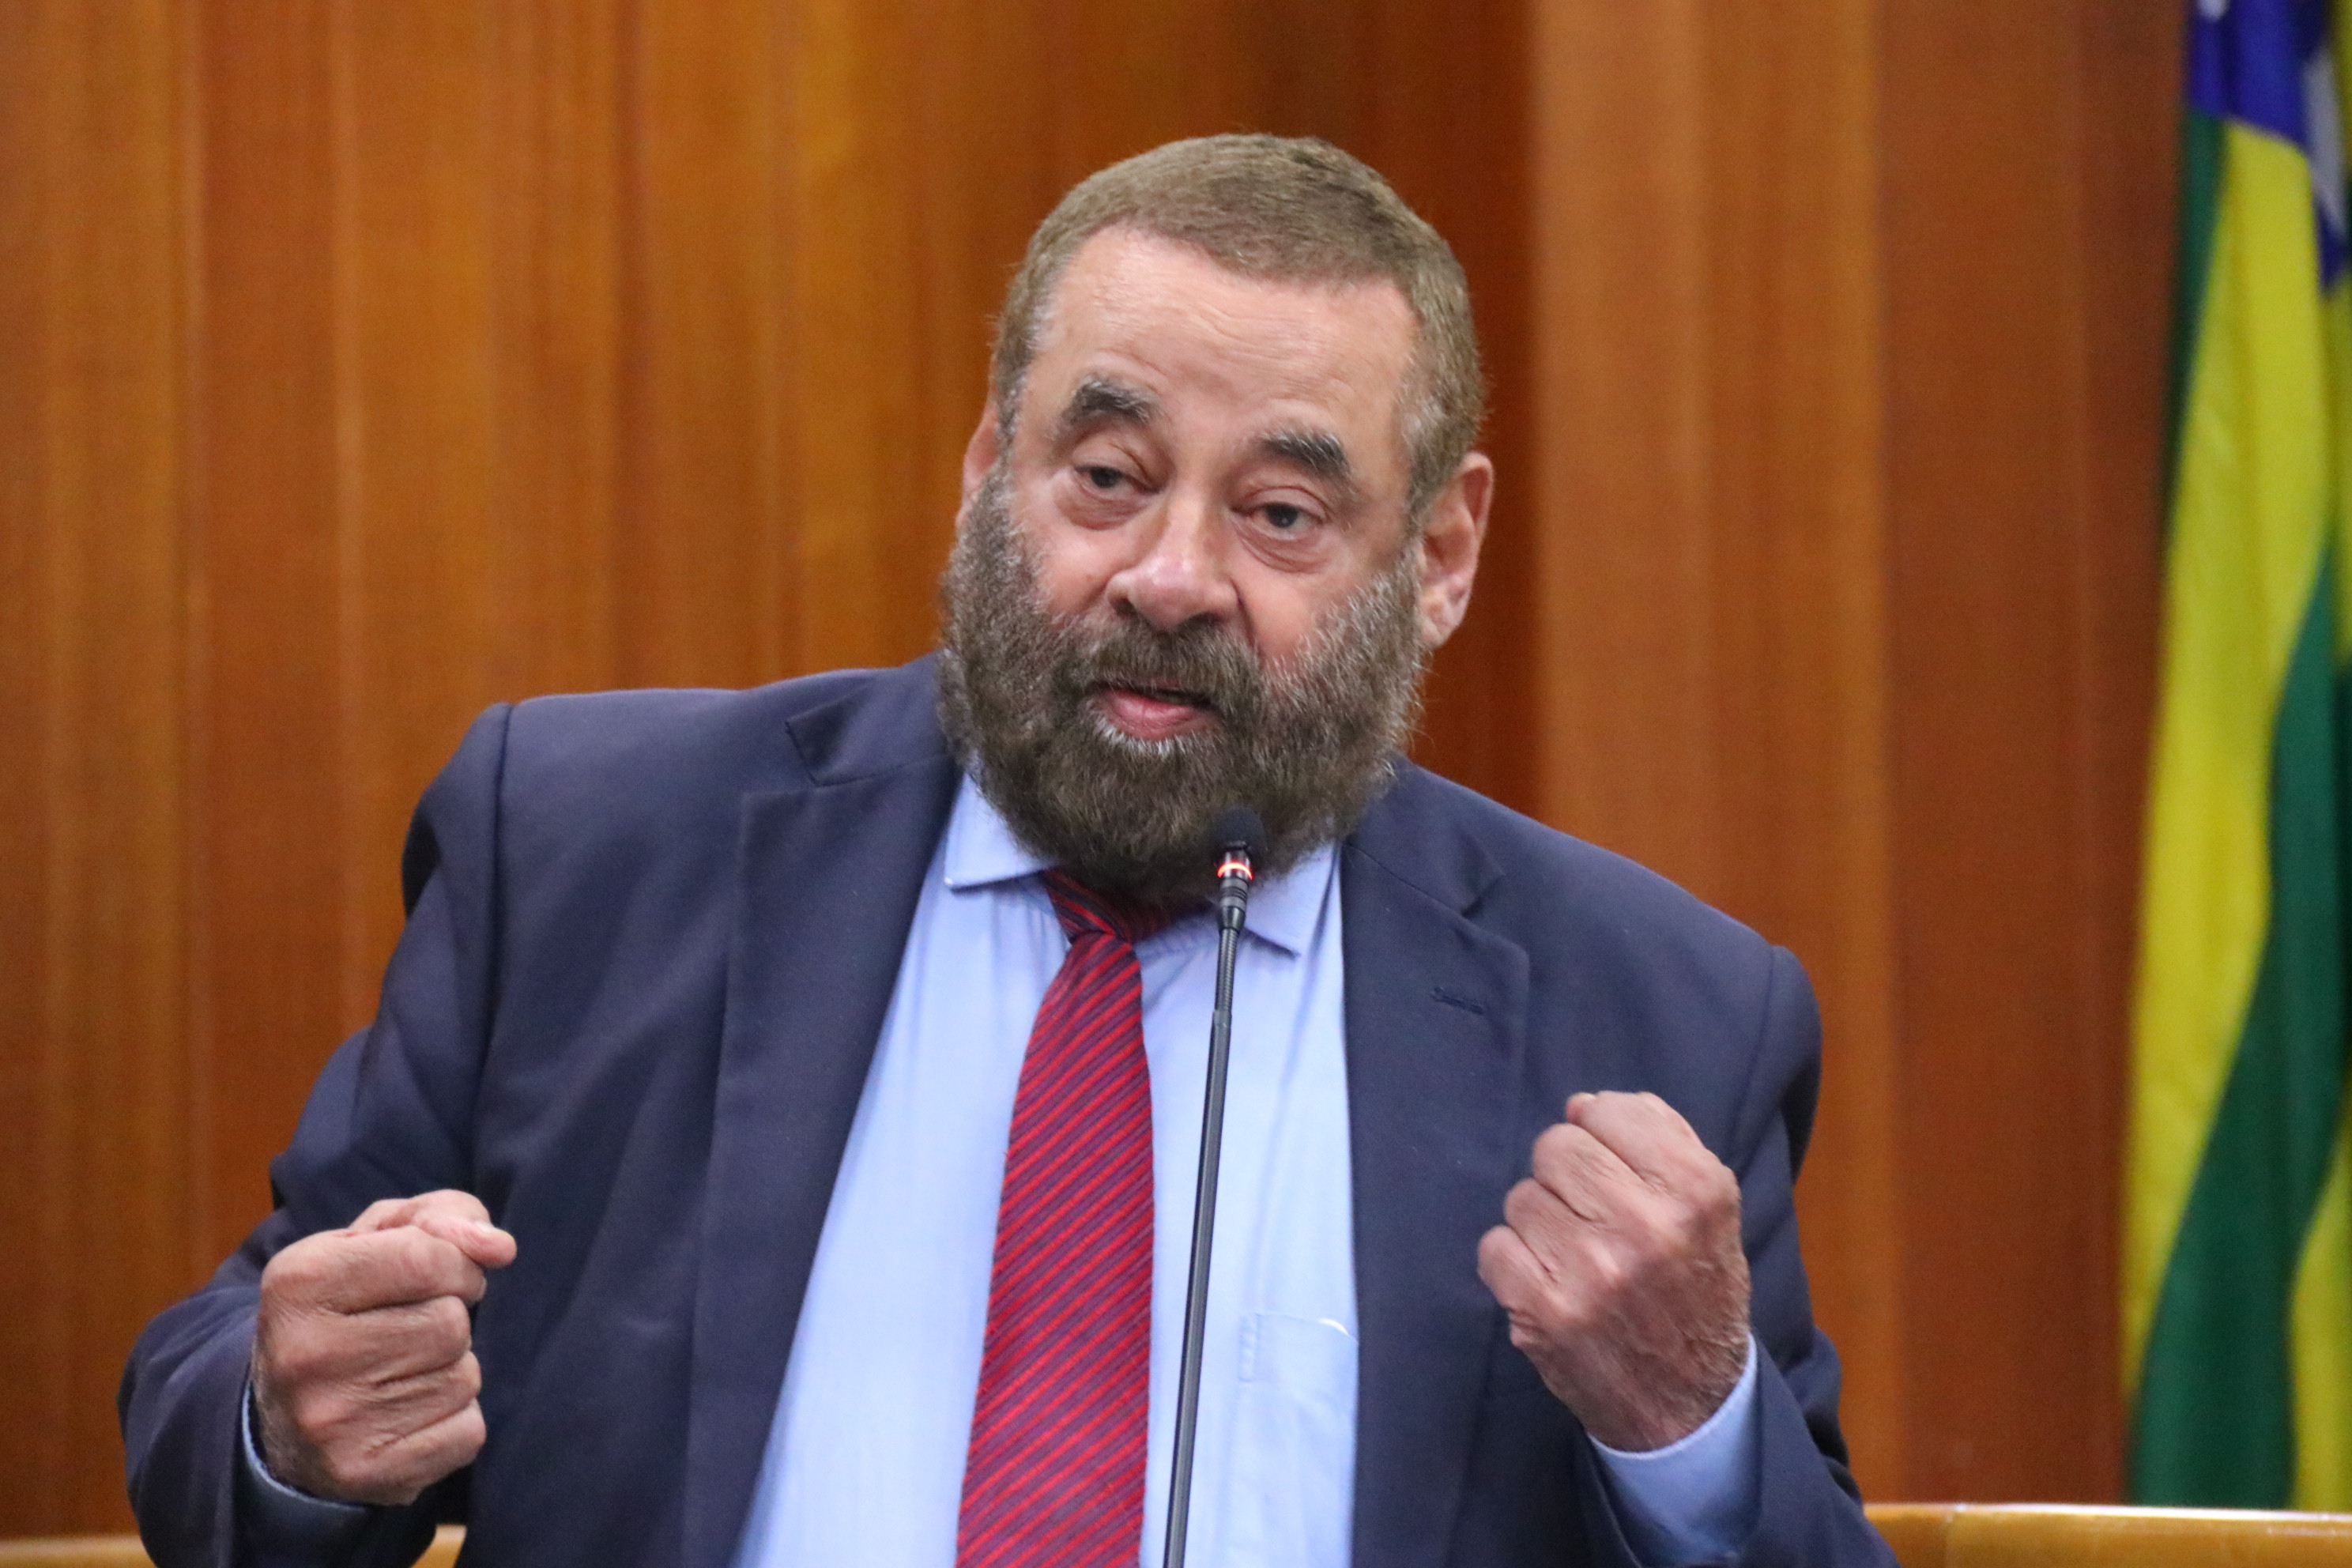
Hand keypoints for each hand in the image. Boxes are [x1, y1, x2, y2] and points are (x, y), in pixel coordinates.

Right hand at [251, 1190, 516, 1503]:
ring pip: (463, 1376)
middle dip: (446, 1319)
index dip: (454, 1264)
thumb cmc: (350, 1307)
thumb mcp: (378, 1240)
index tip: (437, 1276)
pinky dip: (454, 1419)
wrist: (285, 1419)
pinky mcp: (367, 1474)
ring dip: (451, 1369)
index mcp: (299, 1282)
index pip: (427, 1257)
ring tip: (400, 1374)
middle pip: (450, 1322)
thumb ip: (442, 1216)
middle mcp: (306, 1355)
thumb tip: (499, 1247)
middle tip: (404, 1332)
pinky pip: (468, 1430)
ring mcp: (332, 1423)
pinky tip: (407, 1416)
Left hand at [1476, 1092, 1749, 1449]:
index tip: (1616, 1170)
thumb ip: (1656, 1137)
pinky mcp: (1544, 1311)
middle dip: (1566, 1177)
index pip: (1606, 1111)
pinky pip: (1494, 1246)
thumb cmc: (1694, 1287)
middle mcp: (1646, 1225)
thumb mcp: (1709, 1205)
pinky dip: (1514, 1264)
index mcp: (1695, 1190)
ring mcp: (1591, 1270)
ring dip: (1540, 1223)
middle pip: (1555, 1148)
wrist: (1689, 1403)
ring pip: (1522, 1197)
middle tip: (1592, 1218)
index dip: (1602, 1136)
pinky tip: (1550, 1284)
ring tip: (1577, 1258)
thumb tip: (1579, 1107)